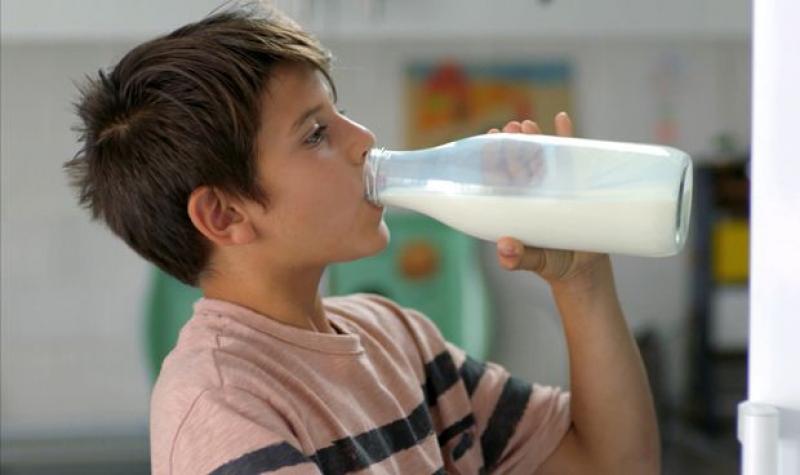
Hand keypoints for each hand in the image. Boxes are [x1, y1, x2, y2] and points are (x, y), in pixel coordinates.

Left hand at [488, 112, 608, 285]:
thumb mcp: (535, 261)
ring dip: (535, 137)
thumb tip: (504, 247)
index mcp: (516, 206)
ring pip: (542, 155)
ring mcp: (553, 185)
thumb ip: (517, 258)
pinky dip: (567, 136)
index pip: (500, 179)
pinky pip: (571, 156)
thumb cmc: (553, 264)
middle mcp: (532, 192)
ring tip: (526, 124)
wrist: (585, 269)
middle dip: (512, 144)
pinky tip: (561, 118)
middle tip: (509, 127)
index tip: (488, 141)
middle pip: (520, 162)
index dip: (493, 160)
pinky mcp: (576, 183)